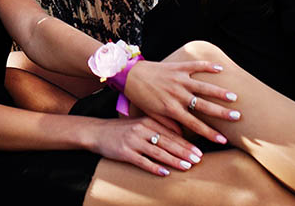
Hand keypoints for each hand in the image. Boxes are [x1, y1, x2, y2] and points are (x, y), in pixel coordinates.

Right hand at [88, 116, 203, 177]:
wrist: (96, 132)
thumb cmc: (121, 129)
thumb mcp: (139, 123)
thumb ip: (157, 128)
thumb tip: (179, 136)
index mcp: (147, 121)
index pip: (171, 133)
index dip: (186, 143)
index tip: (198, 151)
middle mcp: (141, 129)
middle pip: (167, 142)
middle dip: (184, 152)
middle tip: (198, 159)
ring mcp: (133, 141)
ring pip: (158, 151)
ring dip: (174, 160)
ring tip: (187, 166)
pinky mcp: (124, 152)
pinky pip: (143, 161)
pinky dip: (155, 168)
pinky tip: (165, 173)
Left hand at [123, 60, 236, 143]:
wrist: (130, 75)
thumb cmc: (141, 97)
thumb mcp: (152, 114)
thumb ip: (168, 125)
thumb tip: (183, 136)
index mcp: (171, 108)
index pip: (195, 124)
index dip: (210, 133)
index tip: (223, 140)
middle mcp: (177, 94)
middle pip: (204, 106)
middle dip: (221, 113)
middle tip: (237, 117)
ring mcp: (178, 80)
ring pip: (203, 86)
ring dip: (219, 92)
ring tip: (234, 97)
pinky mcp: (177, 67)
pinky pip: (194, 66)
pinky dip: (207, 66)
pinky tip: (220, 68)